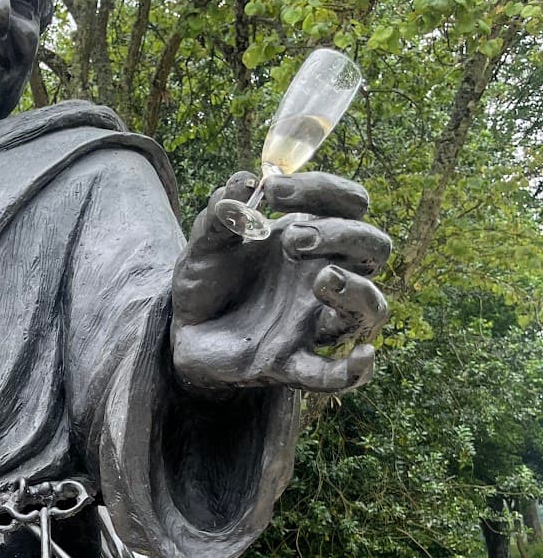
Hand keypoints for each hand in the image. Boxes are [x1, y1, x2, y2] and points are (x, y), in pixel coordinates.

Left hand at [171, 171, 390, 395]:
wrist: (184, 331)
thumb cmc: (208, 281)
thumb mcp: (205, 244)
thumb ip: (220, 216)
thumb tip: (243, 182)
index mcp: (309, 238)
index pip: (350, 204)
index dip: (324, 189)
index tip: (275, 191)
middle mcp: (322, 277)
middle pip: (373, 249)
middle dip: (343, 235)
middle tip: (291, 238)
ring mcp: (311, 322)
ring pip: (370, 309)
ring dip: (356, 290)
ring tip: (320, 278)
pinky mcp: (289, 363)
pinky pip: (333, 375)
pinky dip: (353, 372)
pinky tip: (363, 358)